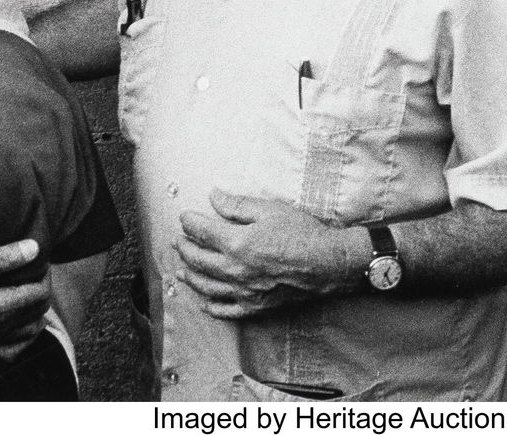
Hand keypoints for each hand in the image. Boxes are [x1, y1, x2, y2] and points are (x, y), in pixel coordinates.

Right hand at [0, 239, 50, 360]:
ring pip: (31, 330)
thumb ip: (0, 259)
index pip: (41, 293)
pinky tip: (14, 322)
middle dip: (40, 289)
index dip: (43, 275)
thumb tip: (33, 248)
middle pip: (39, 310)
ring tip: (24, 292)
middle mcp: (0, 329)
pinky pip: (14, 350)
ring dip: (34, 311)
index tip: (35, 262)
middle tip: (30, 273)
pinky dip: (21, 336)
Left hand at [175, 189, 357, 318]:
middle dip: (184, 249)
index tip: (184, 217)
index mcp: (237, 243)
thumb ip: (237, 206)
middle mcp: (235, 269)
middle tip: (178, 241)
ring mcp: (243, 290)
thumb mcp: (270, 210)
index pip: (202, 232)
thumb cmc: (303, 233)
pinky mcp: (255, 305)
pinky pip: (226, 310)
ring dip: (191, 277)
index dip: (190, 222)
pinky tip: (204, 302)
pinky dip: (211, 306)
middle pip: (198, 260)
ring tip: (182, 271)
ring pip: (206, 286)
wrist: (328, 263)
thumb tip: (213, 197)